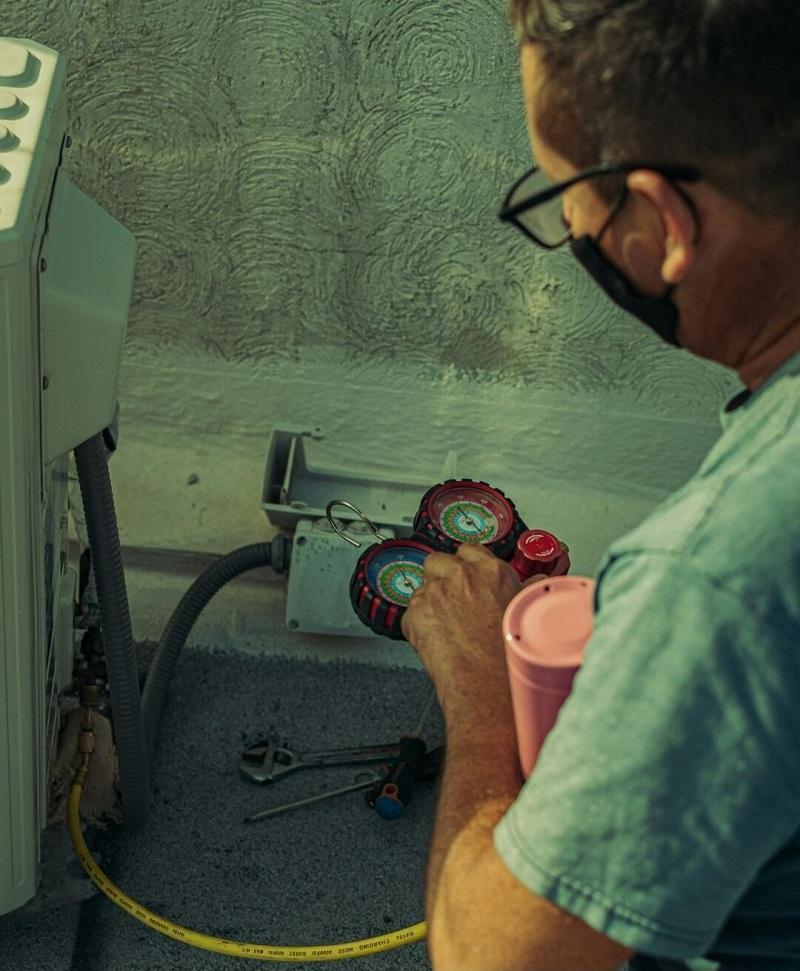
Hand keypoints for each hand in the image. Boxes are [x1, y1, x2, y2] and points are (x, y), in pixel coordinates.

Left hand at [401, 543, 521, 695]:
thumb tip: (538, 581)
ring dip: (429, 604)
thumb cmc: (509, 655)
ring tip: (445, 629)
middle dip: (439, 578)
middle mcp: (462, 575)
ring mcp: (435, 592)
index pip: (468, 551)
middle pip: (437, 562)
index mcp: (491, 571)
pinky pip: (410, 615)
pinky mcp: (415, 613)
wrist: (488, 683)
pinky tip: (435, 642)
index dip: (463, 566)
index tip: (464, 579)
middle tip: (449, 602)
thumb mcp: (526, 613)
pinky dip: (418, 628)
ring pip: (422, 589)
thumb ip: (527, 590)